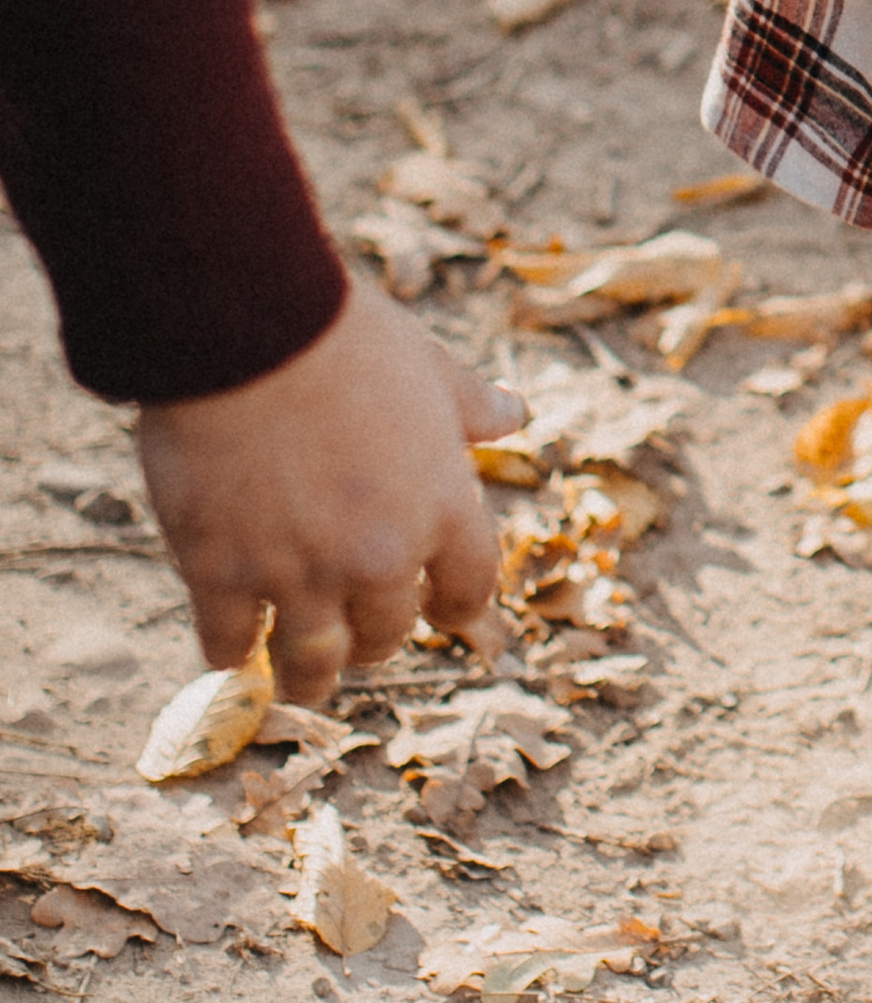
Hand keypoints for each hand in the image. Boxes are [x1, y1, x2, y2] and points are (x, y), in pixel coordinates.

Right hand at [137, 286, 522, 705]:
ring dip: (309, 675)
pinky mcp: (221, 574)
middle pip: (387, 633)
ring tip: (299, 677)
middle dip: (373, 637)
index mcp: (441, 505)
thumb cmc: (344, 335)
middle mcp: (379, 554)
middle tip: (357, 634)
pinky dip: (232, 649)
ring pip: (313, 663)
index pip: (469, 589)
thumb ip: (470, 404)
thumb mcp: (427, 364)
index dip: (454, 604)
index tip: (437, 608)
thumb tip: (518, 415)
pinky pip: (230, 646)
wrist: (247, 326)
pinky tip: (232, 641)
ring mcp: (299, 571)